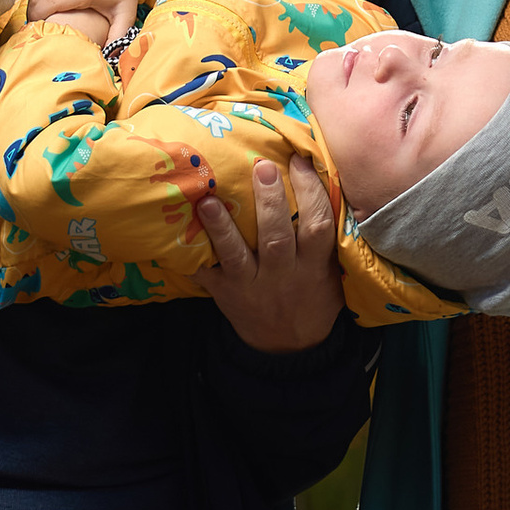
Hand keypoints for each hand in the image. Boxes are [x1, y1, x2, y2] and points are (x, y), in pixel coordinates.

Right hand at [27, 0, 147, 41]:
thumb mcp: (125, 16)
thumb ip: (117, 38)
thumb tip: (108, 60)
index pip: (48, 3)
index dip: (40, 20)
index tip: (42, 33)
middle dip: (34, 15)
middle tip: (41, 29)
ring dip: (34, 4)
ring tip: (43, 19)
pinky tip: (46, 5)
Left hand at [179, 154, 344, 352]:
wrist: (289, 348)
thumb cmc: (313, 299)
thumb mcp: (332, 273)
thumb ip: (329, 239)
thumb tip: (326, 184)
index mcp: (313, 267)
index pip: (318, 227)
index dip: (311, 193)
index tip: (300, 161)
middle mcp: (282, 276)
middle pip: (276, 237)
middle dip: (269, 202)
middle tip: (261, 167)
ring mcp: (251, 286)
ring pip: (237, 255)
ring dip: (222, 227)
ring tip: (208, 200)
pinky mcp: (225, 294)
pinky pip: (207, 274)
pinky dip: (192, 255)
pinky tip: (177, 232)